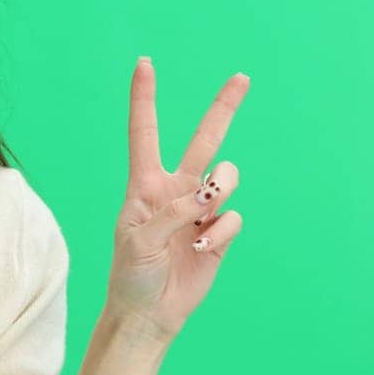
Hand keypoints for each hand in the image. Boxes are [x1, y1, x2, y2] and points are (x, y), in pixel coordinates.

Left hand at [106, 56, 250, 343]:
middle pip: (204, 140)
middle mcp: (175, 190)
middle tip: (242, 77)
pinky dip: (219, 234)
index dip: (144, 98)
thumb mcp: (137, 239)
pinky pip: (232, 219)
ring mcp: (201, 211)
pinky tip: (202, 250)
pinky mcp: (220, 233)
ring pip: (226, 178)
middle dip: (223, 108)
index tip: (144, 62)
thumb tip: (207, 195)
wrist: (149, 312)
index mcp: (144, 184)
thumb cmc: (131, 273)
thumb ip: (171, 213)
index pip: (145, 132)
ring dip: (220, 190)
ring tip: (202, 217)